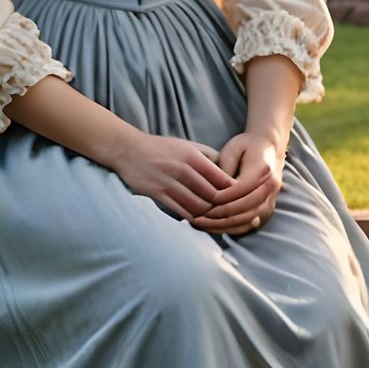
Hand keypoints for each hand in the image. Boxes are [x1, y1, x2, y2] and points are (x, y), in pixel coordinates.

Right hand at [113, 133, 238, 219]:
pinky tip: (201, 222)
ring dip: (211, 216)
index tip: (240, 199)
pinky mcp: (158, 195)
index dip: (233, 192)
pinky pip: (181, 212)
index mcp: (192, 156)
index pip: (221, 178)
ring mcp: (169, 183)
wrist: (128, 150)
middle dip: (225, 208)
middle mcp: (182, 169)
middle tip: (234, 215)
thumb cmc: (161, 148)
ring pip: (198, 207)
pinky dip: (194, 219)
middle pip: (212, 196)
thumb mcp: (187, 145)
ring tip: (219, 221)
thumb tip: (228, 170)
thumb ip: (208, 156)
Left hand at [188, 130, 284, 236]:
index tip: (202, 202)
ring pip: (247, 220)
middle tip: (197, 218)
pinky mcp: (267, 208)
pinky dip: (232, 229)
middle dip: (220, 215)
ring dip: (224, 225)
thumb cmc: (246, 145)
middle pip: (245, 209)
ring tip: (202, 224)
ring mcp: (271, 199)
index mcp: (263, 169)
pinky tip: (214, 229)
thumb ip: (225, 169)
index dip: (222, 198)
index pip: (241, 190)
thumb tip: (215, 191)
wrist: (267, 147)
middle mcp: (271, 187)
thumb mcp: (232, 148)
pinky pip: (250, 224)